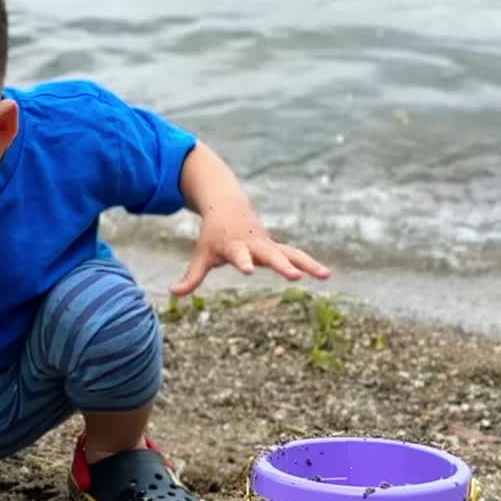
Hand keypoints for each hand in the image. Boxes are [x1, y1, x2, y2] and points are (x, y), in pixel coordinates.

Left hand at [172, 204, 330, 297]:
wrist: (227, 207)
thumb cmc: (213, 236)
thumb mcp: (201, 254)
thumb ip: (192, 276)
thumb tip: (174, 293)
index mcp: (234, 246)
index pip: (238, 256)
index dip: (243, 262)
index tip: (248, 270)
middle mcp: (254, 245)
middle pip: (270, 255)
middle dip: (282, 266)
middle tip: (295, 277)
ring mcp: (268, 245)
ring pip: (290, 253)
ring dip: (306, 264)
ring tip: (325, 275)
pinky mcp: (277, 246)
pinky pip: (296, 255)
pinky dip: (310, 263)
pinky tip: (326, 274)